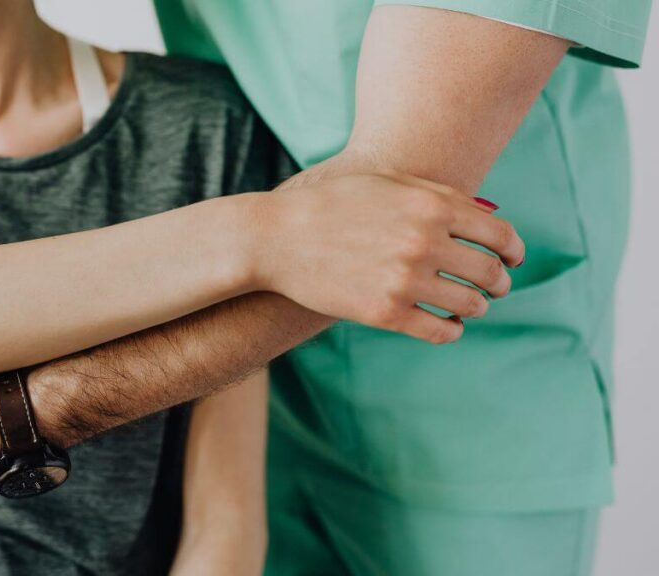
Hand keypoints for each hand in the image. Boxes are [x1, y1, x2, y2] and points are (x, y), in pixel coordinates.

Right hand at [253, 172, 523, 343]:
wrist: (276, 237)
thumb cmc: (333, 204)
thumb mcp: (389, 184)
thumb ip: (440, 197)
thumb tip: (489, 220)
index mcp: (432, 206)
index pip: (500, 235)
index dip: (514, 251)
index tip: (512, 259)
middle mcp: (424, 243)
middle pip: (490, 272)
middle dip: (499, 282)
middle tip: (494, 286)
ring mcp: (404, 280)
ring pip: (470, 305)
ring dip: (476, 307)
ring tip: (469, 305)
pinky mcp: (384, 313)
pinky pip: (440, 331)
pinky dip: (452, 330)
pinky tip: (447, 324)